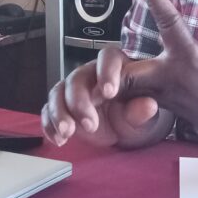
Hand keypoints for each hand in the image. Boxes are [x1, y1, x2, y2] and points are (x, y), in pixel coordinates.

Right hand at [42, 49, 165, 148]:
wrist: (126, 126)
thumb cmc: (136, 111)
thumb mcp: (144, 113)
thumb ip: (143, 109)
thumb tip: (148, 106)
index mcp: (116, 66)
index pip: (108, 58)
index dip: (106, 72)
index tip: (109, 93)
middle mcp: (91, 74)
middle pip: (77, 78)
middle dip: (79, 102)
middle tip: (90, 125)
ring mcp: (74, 89)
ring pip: (58, 92)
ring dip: (60, 113)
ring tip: (68, 133)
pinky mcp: (63, 106)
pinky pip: (49, 111)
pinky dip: (49, 125)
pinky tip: (57, 139)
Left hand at [114, 0, 197, 157]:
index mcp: (194, 61)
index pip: (170, 25)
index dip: (158, 2)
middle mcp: (176, 79)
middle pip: (129, 74)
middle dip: (111, 67)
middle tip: (101, 52)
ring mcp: (170, 97)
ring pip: (129, 91)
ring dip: (113, 80)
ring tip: (99, 71)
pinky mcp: (171, 107)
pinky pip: (139, 99)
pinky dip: (126, 92)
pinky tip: (116, 84)